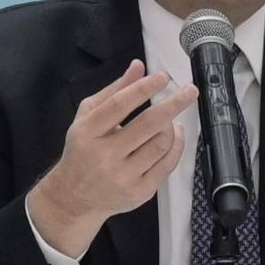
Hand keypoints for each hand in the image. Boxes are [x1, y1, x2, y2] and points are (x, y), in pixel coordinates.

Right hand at [26, 61, 197, 260]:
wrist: (74, 198)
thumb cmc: (82, 151)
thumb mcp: (86, 117)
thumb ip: (113, 91)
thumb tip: (139, 66)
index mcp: (87, 132)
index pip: (119, 105)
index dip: (143, 88)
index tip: (163, 76)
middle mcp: (104, 155)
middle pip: (147, 125)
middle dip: (173, 104)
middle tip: (190, 91)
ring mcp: (123, 176)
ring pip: (160, 144)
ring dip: (173, 126)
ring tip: (173, 118)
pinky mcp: (139, 192)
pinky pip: (167, 165)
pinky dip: (176, 146)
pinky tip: (175, 135)